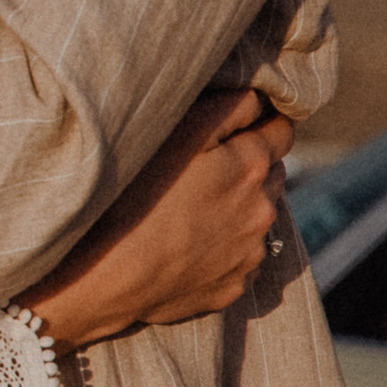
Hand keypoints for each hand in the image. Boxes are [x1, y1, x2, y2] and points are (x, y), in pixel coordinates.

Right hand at [20, 89, 294, 346]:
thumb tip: (261, 100)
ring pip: (257, 217)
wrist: (103, 277)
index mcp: (252, 166)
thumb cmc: (131, 195)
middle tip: (202, 169)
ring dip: (237, 207)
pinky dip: (224, 246)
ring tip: (190, 210)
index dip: (262, 122)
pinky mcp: (233, 286)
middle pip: (271, 174)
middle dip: (248, 166)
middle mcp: (263, 210)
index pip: (283, 130)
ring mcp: (248, 253)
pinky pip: (240, 256)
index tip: (237, 124)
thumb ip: (229, 108)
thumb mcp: (176, 133)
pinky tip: (187, 244)